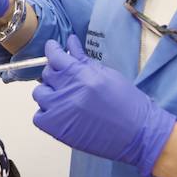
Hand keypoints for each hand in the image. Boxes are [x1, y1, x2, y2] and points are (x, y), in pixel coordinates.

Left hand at [32, 35, 176, 176]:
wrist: (138, 133)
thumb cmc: (128, 102)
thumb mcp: (108, 74)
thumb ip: (84, 60)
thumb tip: (70, 43)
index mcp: (81, 75)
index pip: (55, 56)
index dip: (52, 50)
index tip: (53, 48)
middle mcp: (68, 92)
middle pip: (47, 74)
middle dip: (55, 73)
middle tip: (68, 78)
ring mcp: (60, 112)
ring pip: (40, 94)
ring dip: (49, 93)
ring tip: (64, 97)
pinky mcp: (58, 130)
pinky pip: (39, 117)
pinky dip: (46, 113)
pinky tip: (60, 113)